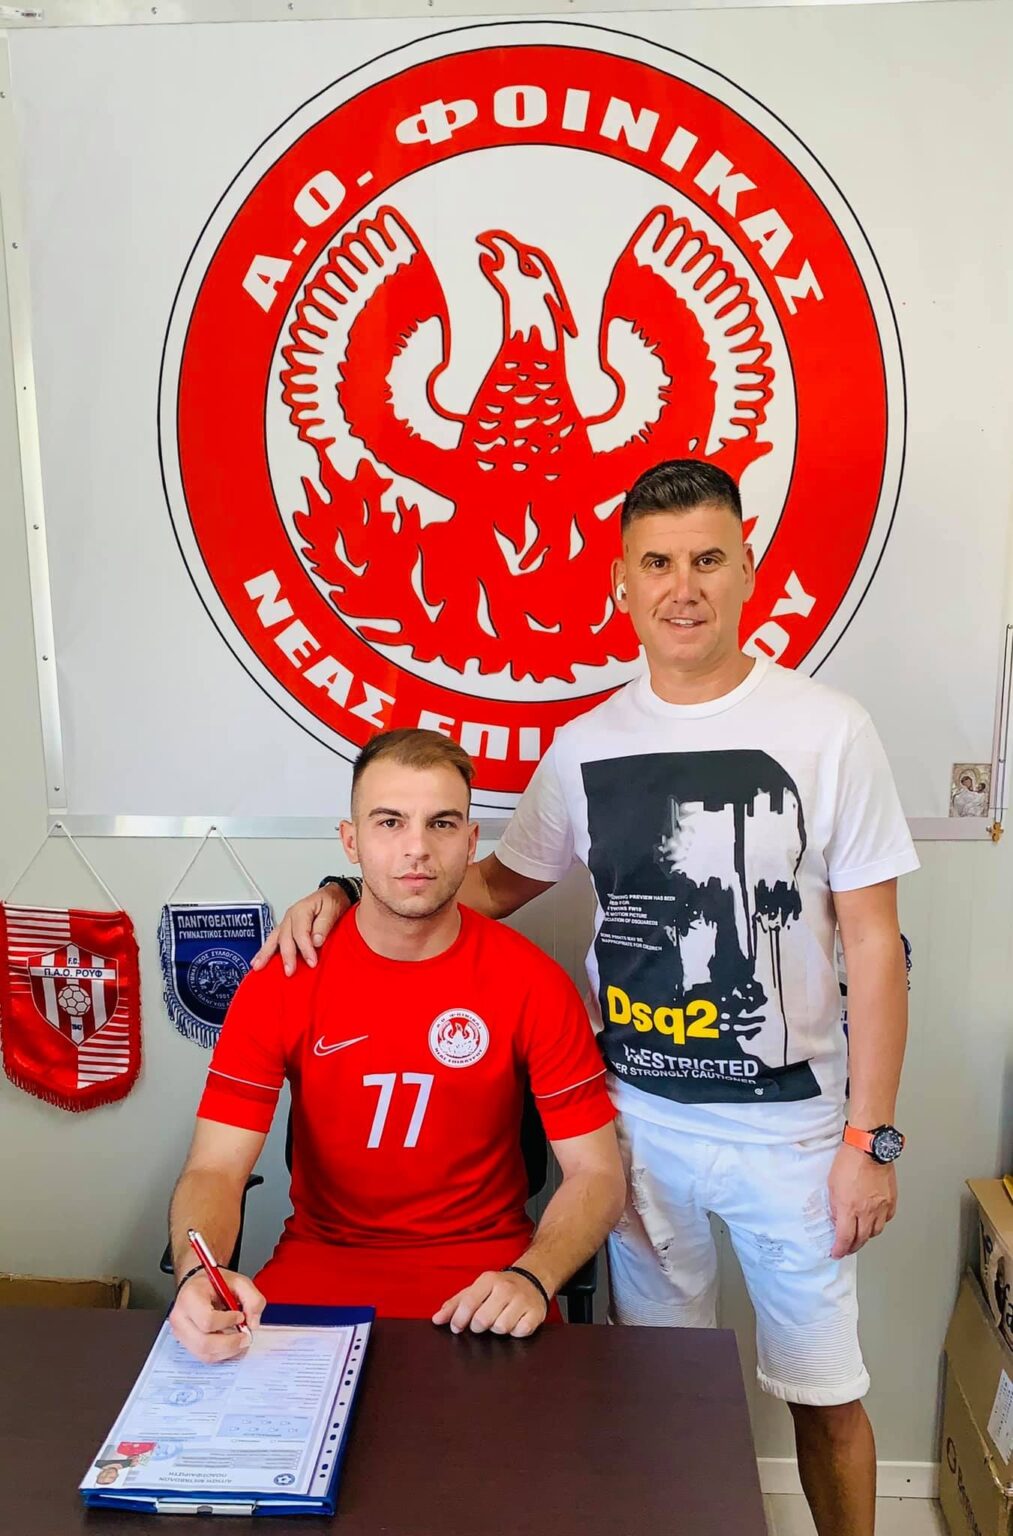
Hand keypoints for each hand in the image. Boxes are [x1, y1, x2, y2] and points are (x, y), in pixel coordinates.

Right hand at [169, 1270, 266, 1362]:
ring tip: (240, 1339)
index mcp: (190, 1297)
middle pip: (204, 1343)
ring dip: (227, 1351)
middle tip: (246, 1337)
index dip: (227, 1322)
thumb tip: (253, 1323)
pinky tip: (231, 1343)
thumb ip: (253, 1299)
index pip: (207, 1320)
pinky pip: (205, 1356)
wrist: (199, 1285)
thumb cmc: (214, 1283)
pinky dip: (222, 1354)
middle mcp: (181, 1317)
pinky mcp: (186, 1343)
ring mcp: (181, 1333)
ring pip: (205, 1354)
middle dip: (230, 1344)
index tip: (240, 1316)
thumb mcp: (239, 1282)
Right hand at [251, 885, 346, 975]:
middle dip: (286, 956)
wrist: (331, 896)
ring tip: (258, 967)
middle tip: (290, 971)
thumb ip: (324, 924)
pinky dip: (264, 951)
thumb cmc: (331, 902)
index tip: (312, 962)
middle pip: (285, 937)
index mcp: (302, 910)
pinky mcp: (285, 929)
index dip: (306, 948)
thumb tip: (316, 940)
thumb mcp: (332, 908)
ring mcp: (286, 923)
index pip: (301, 932)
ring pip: (273, 938)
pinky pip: (272, 940)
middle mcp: (290, 916)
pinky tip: (258, 961)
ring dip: (265, 954)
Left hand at [433, 1269, 549, 1337]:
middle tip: (481, 1323)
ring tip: (500, 1319)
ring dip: (497, 1329)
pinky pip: (519, 1332)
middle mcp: (506, 1288)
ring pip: (500, 1328)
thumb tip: (436, 1319)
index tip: (456, 1328)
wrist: (533, 1279)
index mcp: (489, 1280)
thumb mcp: (477, 1289)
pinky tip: (515, 1322)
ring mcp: (523, 1300)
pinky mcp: (536, 1313)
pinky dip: (515, 1332)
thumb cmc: (499, 1288)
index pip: (469, 1303)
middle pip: (483, 1320)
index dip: (459, 1319)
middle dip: (478, 1326)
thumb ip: (455, 1303)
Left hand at [827, 1142, 896, 1258]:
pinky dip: (880, 1223)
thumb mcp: (832, 1185)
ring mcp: (882, 1207)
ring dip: (866, 1236)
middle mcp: (867, 1211)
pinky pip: (887, 1219)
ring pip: (876, 1232)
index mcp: (850, 1208)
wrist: (868, 1147)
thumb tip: (838, 1220)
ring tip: (860, 1235)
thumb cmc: (849, 1161)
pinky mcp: (891, 1200)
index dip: (840, 1249)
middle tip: (847, 1248)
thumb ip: (836, 1206)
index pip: (845, 1238)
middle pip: (862, 1239)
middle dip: (853, 1246)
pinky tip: (875, 1221)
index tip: (836, 1253)